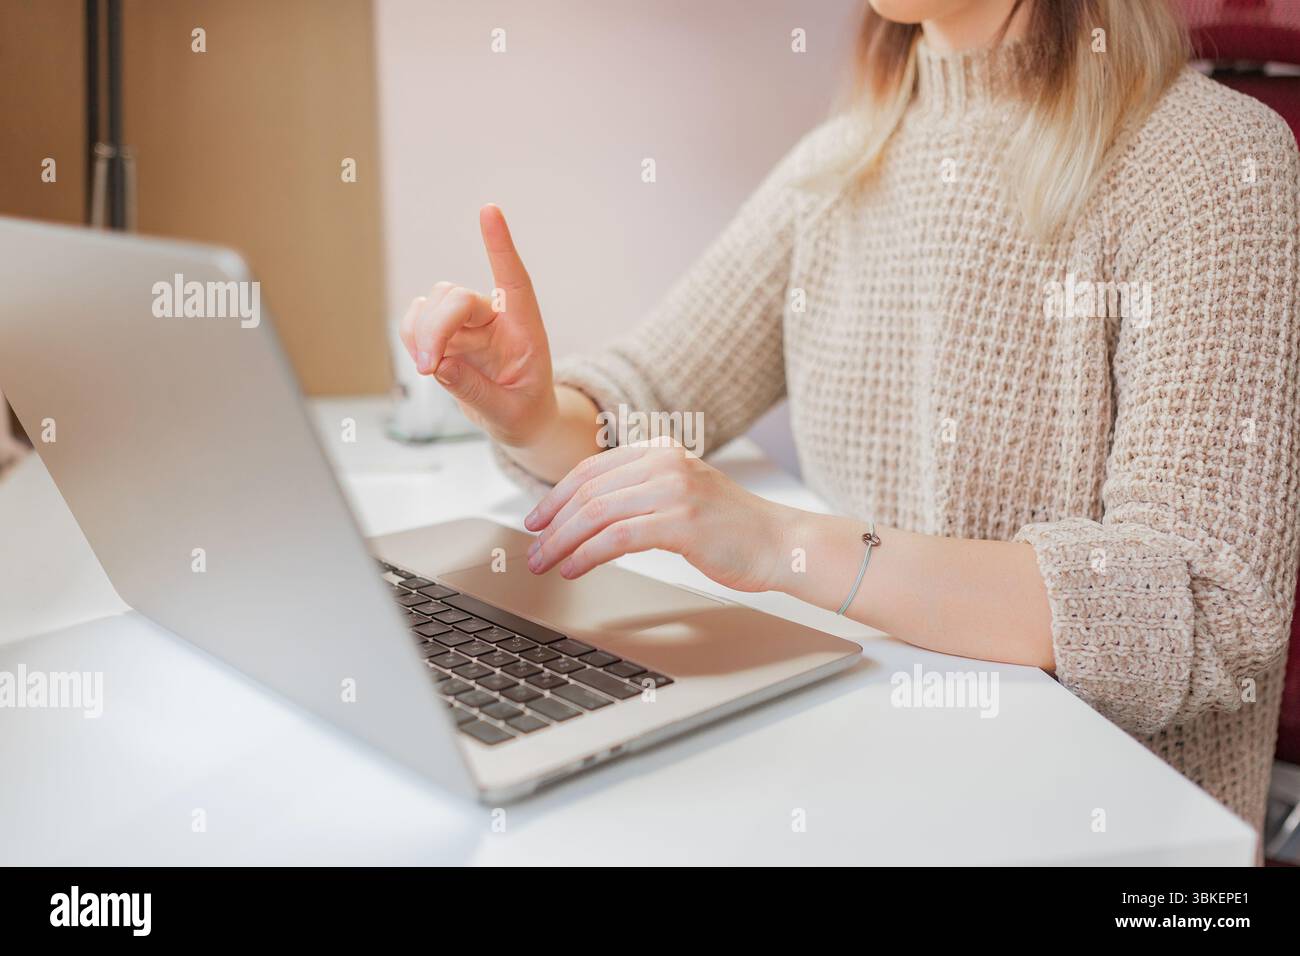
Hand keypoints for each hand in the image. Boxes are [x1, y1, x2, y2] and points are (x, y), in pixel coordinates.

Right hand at [399, 204, 556, 447]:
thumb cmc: (525, 412)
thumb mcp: (510, 414)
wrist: (521, 421)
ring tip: (429, 370)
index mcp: (525, 329)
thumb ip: (477, 392)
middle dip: (436, 328)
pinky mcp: (445, 333)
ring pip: (433, 302)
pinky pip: (416, 320)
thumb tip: (440, 366)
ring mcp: (468, 323)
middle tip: (429, 368)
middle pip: (457, 297)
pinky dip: (411, 337)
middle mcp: (496, 317)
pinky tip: (426, 362)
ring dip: (421, 332)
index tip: (489, 211)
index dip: (500, 246)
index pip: (514, 279)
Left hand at [523, 439, 787, 591]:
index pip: (592, 469)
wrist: (780, 543)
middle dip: (553, 523)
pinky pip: (617, 537)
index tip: (537, 520)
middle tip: (533, 548)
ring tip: (545, 563)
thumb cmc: (733, 529)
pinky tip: (574, 568)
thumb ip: (643, 493)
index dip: (556, 496)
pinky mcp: (680, 522)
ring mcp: (674, 489)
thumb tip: (589, 515)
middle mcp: (666, 462)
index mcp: (663, 450)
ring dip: (563, 542)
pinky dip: (588, 554)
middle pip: (589, 491)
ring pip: (597, 513)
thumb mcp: (684, 494)